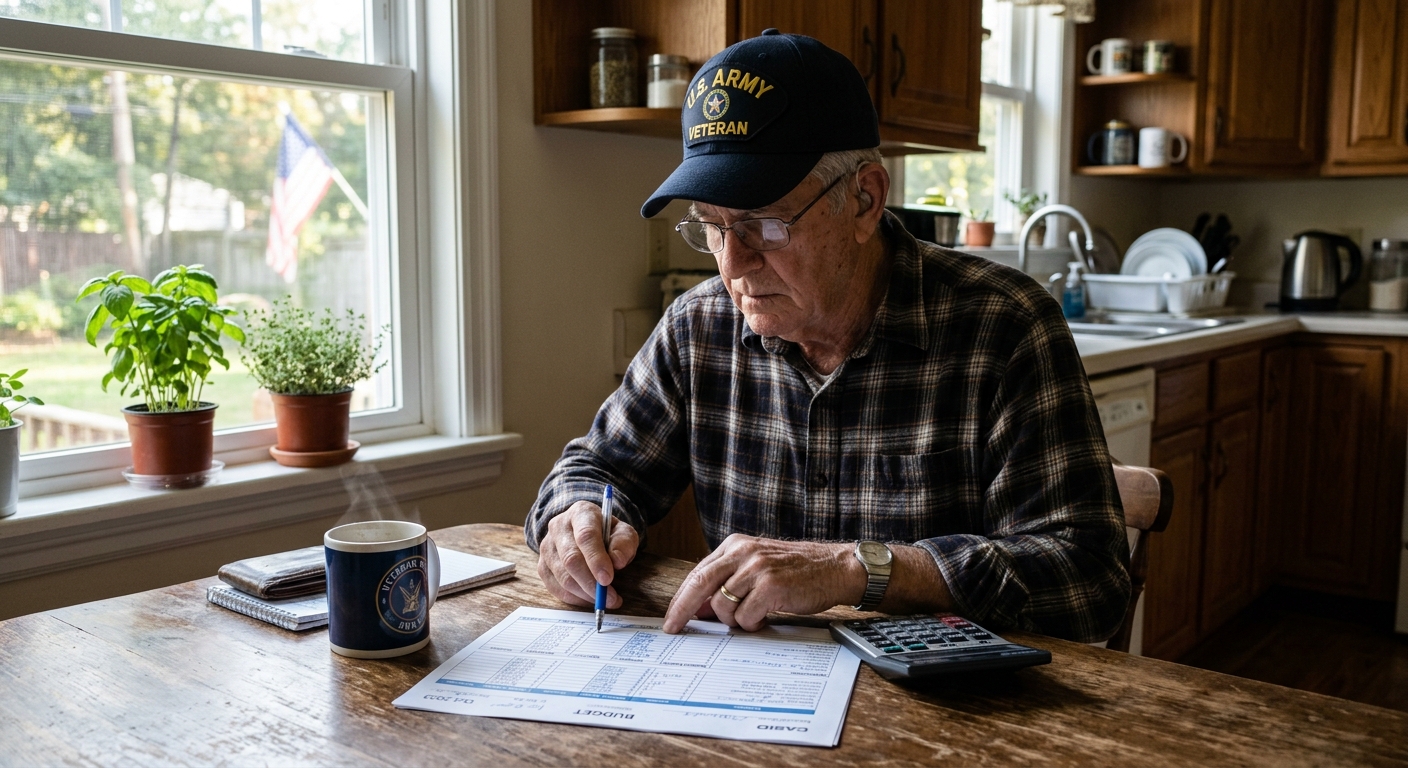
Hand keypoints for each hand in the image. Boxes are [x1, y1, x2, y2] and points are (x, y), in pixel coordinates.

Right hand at [536, 500, 638, 608]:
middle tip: (610, 598)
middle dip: (591, 583)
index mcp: (581, 513)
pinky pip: (556, 588)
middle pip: (571, 559)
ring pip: (563, 577)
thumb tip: (617, 561)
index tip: (608, 578)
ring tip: (605, 599)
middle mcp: (558, 526)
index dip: (596, 559)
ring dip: (585, 593)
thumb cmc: (608, 534)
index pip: (585, 535)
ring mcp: (547, 546)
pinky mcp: (542, 565)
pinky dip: (575, 598)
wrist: (588, 534)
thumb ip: (624, 544)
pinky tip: (590, 599)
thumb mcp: (624, 533)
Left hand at [661, 535, 864, 632]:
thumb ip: (728, 582)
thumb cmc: (797, 571)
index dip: (681, 598)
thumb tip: (698, 609)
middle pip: (700, 584)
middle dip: (683, 610)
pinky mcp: (772, 585)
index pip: (697, 572)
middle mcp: (743, 552)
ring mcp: (757, 568)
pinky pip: (746, 617)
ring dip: (734, 621)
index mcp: (735, 545)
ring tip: (753, 617)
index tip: (671, 617)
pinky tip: (765, 618)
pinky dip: (752, 625)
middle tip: (675, 628)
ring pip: (723, 605)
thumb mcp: (757, 566)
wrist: (835, 568)